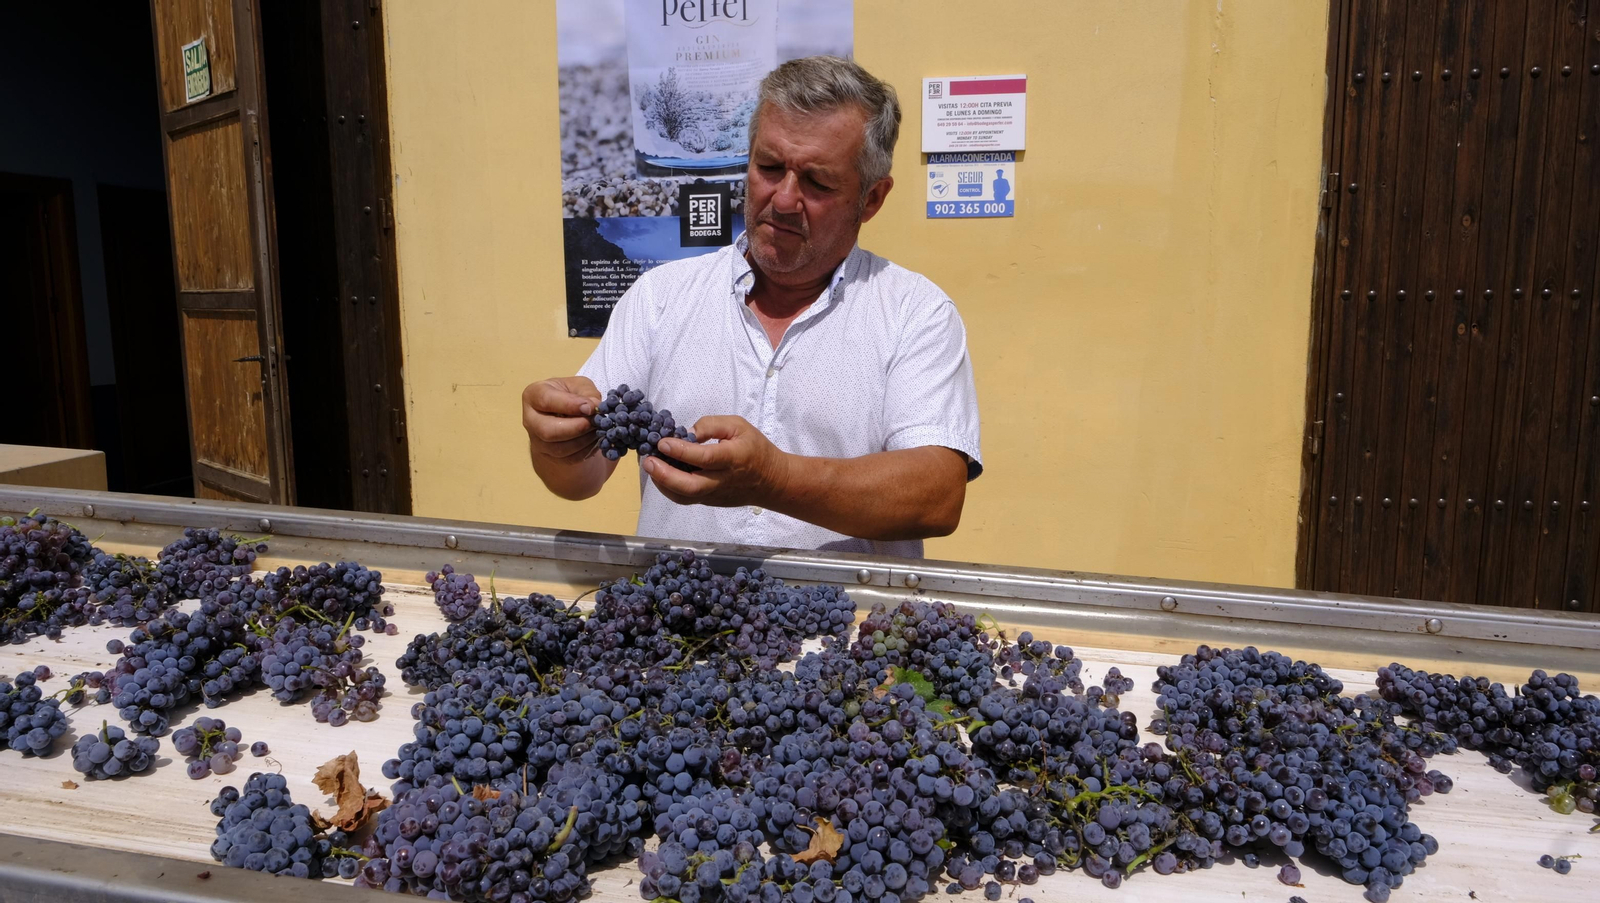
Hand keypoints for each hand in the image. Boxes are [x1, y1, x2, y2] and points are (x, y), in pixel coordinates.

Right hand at [521, 376, 601, 460]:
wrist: (566, 415)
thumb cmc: (572, 395)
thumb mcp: (579, 385)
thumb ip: (587, 393)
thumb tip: (594, 407)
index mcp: (534, 395)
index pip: (546, 401)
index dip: (570, 405)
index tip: (590, 407)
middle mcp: (531, 420)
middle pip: (548, 431)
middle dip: (576, 428)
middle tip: (596, 422)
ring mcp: (538, 441)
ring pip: (560, 448)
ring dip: (585, 440)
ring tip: (599, 429)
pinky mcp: (550, 456)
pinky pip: (570, 458)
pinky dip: (587, 450)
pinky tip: (595, 439)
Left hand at [645, 416, 791, 507]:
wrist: (771, 481)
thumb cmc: (755, 448)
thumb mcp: (739, 426)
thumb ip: (712, 425)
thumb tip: (687, 432)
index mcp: (733, 458)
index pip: (704, 457)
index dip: (681, 451)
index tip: (663, 442)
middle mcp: (723, 480)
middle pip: (691, 486)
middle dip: (665, 475)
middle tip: (648, 461)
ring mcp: (715, 494)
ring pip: (685, 497)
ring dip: (663, 484)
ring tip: (650, 467)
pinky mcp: (710, 501)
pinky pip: (686, 498)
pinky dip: (669, 488)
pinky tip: (660, 475)